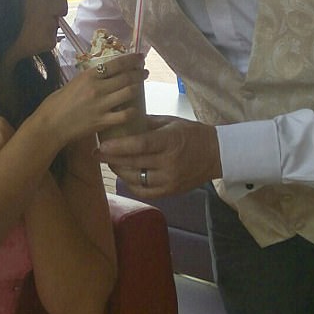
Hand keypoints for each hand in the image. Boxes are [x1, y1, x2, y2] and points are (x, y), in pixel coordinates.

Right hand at [30, 52, 147, 148]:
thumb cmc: (57, 103)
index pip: (116, 64)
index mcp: (89, 76)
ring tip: (141, 87)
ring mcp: (101, 105)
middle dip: (139, 73)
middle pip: (126, 77)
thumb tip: (105, 74)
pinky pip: (125, 115)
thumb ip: (90, 79)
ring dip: (138, 88)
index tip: (140, 58)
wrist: (50, 125)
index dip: (131, 60)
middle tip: (144, 72)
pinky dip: (133, 111)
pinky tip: (135, 110)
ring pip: (129, 93)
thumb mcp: (73, 83)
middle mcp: (97, 88)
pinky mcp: (102, 121)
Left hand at [98, 115, 221, 197]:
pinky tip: (125, 176)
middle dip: (112, 159)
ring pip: (136, 179)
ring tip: (110, 163)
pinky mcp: (171, 191)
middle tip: (97, 153)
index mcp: (170, 141)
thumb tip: (122, 121)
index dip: (118, 147)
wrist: (217, 154)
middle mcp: (169, 163)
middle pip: (134, 163)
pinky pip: (145, 191)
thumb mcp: (170, 122)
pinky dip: (132, 184)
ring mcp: (170, 180)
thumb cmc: (192, 133)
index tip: (101, 145)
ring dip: (120, 171)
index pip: (140, 145)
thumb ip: (146, 124)